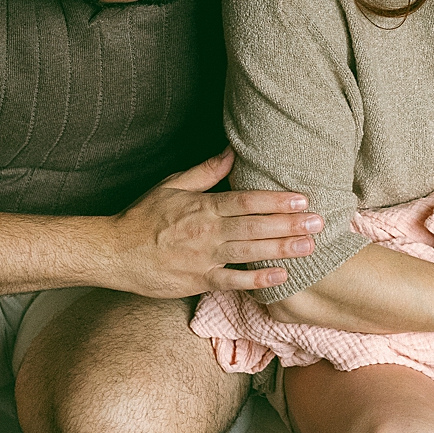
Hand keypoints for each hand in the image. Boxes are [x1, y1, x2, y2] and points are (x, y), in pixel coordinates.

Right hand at [107, 149, 322, 297]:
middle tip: (318, 222)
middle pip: (255, 226)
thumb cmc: (143, 217)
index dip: (276, 200)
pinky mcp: (199, 281)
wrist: (115, 252)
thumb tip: (231, 151)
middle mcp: (207, 231)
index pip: (246, 201)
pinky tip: (281, 276)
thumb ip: (205, 171)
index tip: (301, 199)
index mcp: (202, 206)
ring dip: (281, 249)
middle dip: (289, 224)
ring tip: (309, 246)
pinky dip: (257, 280)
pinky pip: (233, 281)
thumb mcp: (172, 185)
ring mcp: (204, 258)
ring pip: (249, 252)